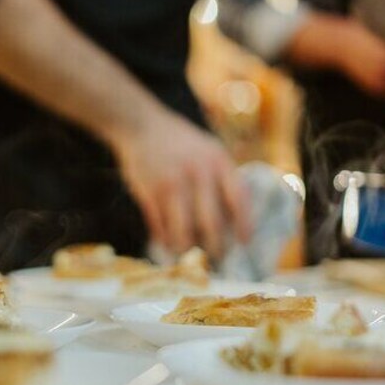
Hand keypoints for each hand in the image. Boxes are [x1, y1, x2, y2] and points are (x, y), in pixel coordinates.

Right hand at [113, 113, 251, 259]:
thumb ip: (223, 178)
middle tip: (217, 260)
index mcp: (217, 160)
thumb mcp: (209, 150)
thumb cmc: (181, 143)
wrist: (141, 125)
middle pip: (211, 222)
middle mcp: (196, 172)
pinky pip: (160, 226)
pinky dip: (165, 239)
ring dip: (187, 250)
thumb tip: (235, 220)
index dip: (244, 225)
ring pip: (183, 231)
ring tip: (191, 257)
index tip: (244, 243)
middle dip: (215, 248)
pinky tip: (168, 244)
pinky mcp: (148, 192)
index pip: (238, 198)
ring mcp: (171, 183)